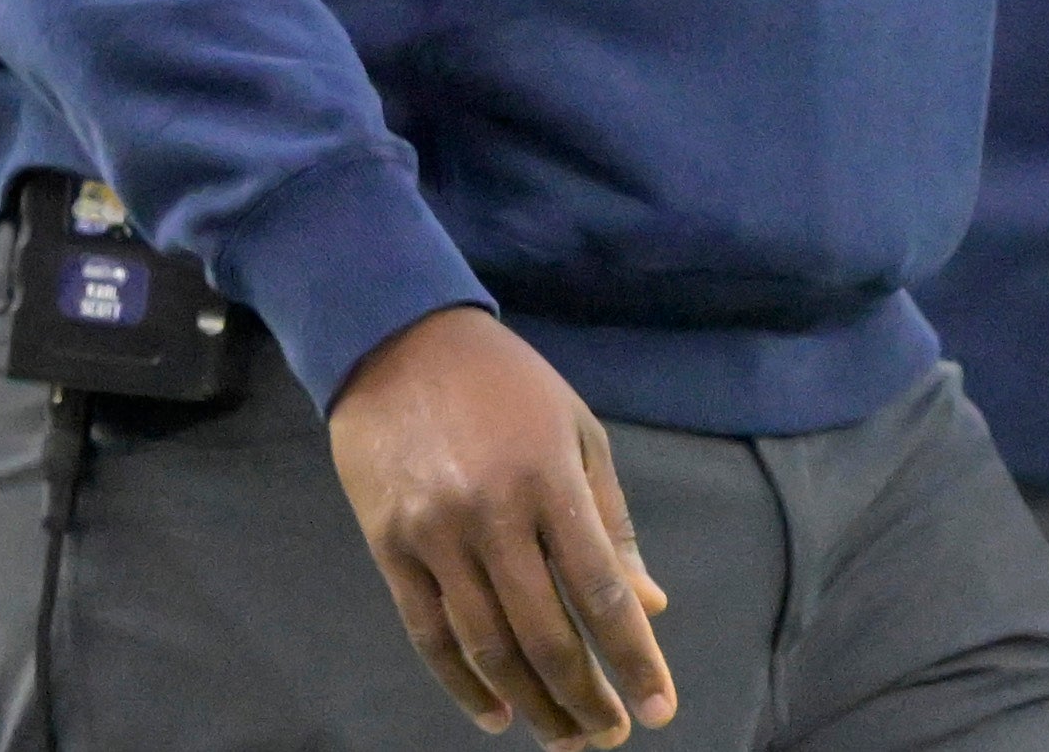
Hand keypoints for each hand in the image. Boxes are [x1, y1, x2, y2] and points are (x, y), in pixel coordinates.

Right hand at [329, 307, 675, 748]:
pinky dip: (461, 683)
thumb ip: (611, 522)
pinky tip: (494, 712)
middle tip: (610, 735)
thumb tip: (648, 606)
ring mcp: (433, 532)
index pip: (601, 595)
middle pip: (546, 635)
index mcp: (549, 482)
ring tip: (563, 736)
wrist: (392, 336)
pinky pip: (426, 631)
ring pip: (488, 645)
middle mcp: (491, 514)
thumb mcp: (576, 431)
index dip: (636, 661)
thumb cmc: (502, 383)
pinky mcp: (387, 541)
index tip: (660, 709)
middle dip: (586, 699)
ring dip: (533, 704)